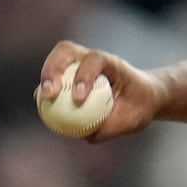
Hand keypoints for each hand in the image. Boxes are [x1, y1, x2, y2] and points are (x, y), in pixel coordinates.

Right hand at [36, 40, 165, 141]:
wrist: (143, 96)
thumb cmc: (140, 106)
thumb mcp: (132, 119)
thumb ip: (111, 127)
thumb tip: (86, 136)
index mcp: (113, 63)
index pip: (95, 59)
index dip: (84, 75)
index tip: (79, 98)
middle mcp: (93, 59)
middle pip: (67, 51)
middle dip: (54, 68)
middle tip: (51, 94)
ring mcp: (79, 64)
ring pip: (56, 60)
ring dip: (46, 77)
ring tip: (42, 99)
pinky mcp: (70, 75)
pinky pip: (54, 79)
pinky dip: (45, 90)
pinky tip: (43, 107)